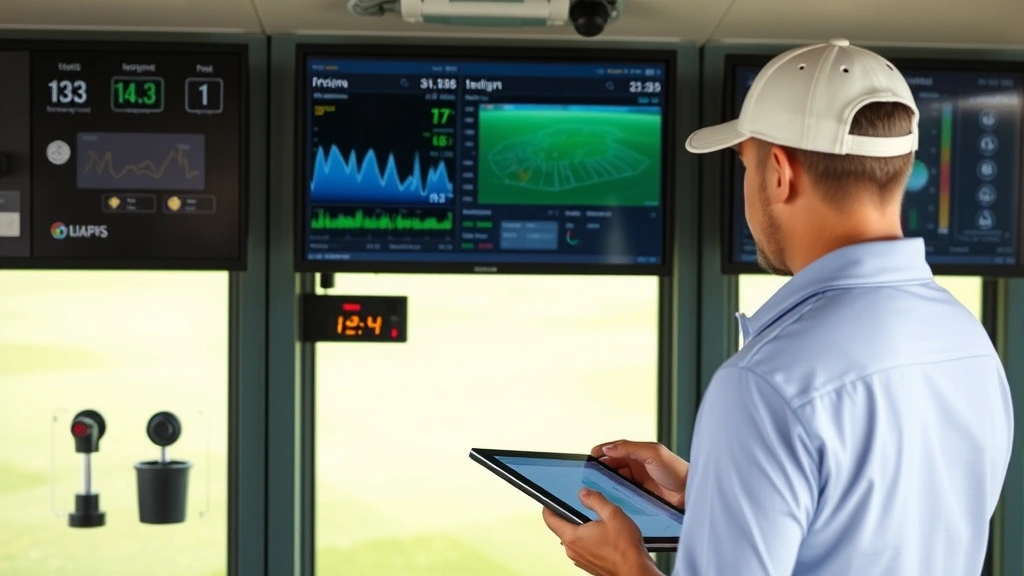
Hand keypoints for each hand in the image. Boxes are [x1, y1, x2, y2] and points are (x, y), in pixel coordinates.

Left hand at [543, 488, 660, 575]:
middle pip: (562, 528)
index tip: (550, 499)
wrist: (636, 571)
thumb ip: (595, 500)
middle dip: (569, 516)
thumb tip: (583, 493)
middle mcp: (572, 550)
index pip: (550, 520)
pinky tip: (604, 536)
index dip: (548, 507)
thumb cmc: (625, 548)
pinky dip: (589, 540)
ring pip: (574, 539)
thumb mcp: (612, 514)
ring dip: (582, 529)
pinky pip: (583, 548)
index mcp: (572, 536)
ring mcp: (580, 559)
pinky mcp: (589, 564)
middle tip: (582, 506)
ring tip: (598, 521)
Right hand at [591, 440, 687, 508]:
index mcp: (639, 452)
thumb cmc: (676, 469)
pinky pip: (622, 493)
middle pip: (613, 464)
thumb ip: (630, 448)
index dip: (603, 450)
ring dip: (606, 481)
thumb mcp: (653, 453)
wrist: (690, 493)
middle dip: (601, 467)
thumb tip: (609, 448)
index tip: (590, 455)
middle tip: (589, 472)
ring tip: (595, 485)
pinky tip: (607, 496)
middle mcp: (637, 465)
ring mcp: (637, 481)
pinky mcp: (639, 495)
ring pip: (616, 479)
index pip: (616, 448)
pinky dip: (614, 493)